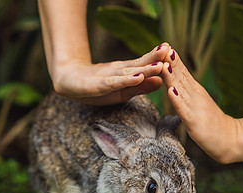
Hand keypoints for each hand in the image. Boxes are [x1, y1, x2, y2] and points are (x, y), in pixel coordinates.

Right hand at [51, 43, 169, 104]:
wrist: (68, 82)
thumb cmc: (96, 88)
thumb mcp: (122, 91)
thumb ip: (141, 88)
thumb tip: (161, 81)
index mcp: (127, 73)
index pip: (146, 65)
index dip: (159, 60)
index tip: (175, 53)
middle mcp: (120, 71)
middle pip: (139, 64)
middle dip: (155, 58)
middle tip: (170, 51)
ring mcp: (109, 77)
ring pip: (129, 72)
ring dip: (145, 68)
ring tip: (160, 64)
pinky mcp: (99, 85)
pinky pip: (115, 83)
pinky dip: (127, 80)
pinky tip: (137, 77)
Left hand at [162, 47, 239, 162]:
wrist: (229, 139)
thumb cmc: (210, 122)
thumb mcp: (196, 103)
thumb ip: (186, 93)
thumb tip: (174, 82)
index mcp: (194, 91)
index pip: (182, 72)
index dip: (173, 59)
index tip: (163, 45)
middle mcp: (195, 95)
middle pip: (181, 76)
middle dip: (171, 61)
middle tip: (163, 47)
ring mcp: (195, 107)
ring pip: (181, 89)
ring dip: (172, 76)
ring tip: (164, 63)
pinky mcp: (194, 121)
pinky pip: (183, 109)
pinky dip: (177, 99)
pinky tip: (171, 90)